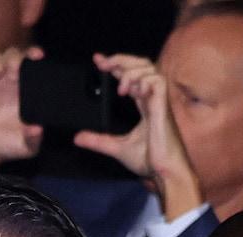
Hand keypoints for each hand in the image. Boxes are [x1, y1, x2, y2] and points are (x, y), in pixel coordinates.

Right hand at [0, 47, 44, 184]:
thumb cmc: (5, 145)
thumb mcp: (25, 147)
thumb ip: (33, 139)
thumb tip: (38, 129)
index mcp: (31, 95)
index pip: (41, 72)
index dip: (45, 66)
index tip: (49, 65)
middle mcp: (17, 84)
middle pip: (27, 57)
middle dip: (31, 53)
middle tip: (35, 58)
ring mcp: (1, 80)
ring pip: (10, 55)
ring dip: (14, 58)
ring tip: (14, 69)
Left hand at [74, 53, 202, 218]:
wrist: (164, 171)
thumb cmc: (149, 160)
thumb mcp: (116, 147)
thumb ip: (98, 140)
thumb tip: (78, 138)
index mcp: (144, 104)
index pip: (131, 77)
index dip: (116, 65)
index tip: (98, 61)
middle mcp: (152, 98)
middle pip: (142, 65)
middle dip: (121, 59)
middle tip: (102, 63)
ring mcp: (159, 101)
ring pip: (149, 69)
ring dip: (130, 71)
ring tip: (119, 87)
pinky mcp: (162, 106)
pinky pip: (156, 81)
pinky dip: (141, 81)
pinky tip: (131, 92)